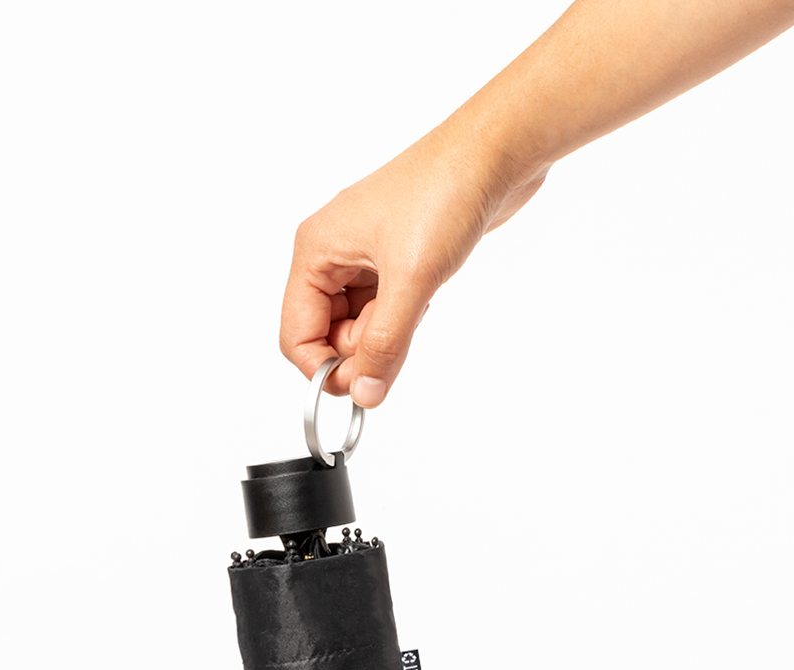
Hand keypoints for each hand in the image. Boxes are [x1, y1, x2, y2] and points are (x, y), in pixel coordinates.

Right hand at [280, 120, 547, 406]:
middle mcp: (332, 253)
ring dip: (383, 334)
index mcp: (316, 250)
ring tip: (416, 305)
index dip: (323, 368)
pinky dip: (401, 318)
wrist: (497, 151)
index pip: (296, 334)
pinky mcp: (394, 259)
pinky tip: (424, 298)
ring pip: (357, 324)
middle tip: (395, 345)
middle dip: (358, 351)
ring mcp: (363, 256)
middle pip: (325, 333)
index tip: (361, 386)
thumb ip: (385, 344)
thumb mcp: (412, 279)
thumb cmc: (446, 192)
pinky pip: (383, 310)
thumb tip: (365, 394)